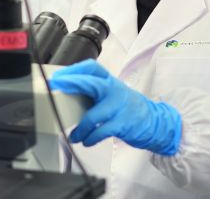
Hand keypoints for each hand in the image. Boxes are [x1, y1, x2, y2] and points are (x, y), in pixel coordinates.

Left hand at [49, 59, 180, 154]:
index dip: (73, 70)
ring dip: (80, 128)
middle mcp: (114, 90)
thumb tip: (66, 94)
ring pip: (93, 115)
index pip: (91, 68)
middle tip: (56, 89)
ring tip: (74, 136)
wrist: (153, 121)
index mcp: (110, 81)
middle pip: (91, 84)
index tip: (58, 76)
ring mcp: (119, 107)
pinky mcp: (122, 124)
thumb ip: (94, 91)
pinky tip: (86, 141)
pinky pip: (101, 132)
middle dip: (72, 85)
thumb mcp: (112, 93)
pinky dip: (90, 138)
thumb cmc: (126, 107)